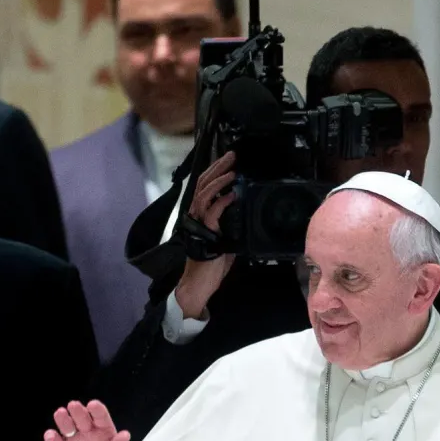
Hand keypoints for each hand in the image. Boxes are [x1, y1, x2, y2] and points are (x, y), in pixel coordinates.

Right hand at [45, 399, 130, 440]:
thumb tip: (125, 435)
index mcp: (104, 431)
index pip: (101, 417)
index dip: (97, 410)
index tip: (93, 405)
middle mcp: (88, 432)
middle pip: (82, 418)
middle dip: (78, 411)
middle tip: (73, 405)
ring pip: (67, 426)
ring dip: (63, 420)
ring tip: (60, 414)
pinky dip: (52, 438)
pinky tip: (51, 436)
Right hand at [176, 152, 237, 318]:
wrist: (199, 285)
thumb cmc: (211, 266)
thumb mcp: (225, 239)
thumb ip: (230, 224)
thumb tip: (243, 212)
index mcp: (201, 215)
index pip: (205, 186)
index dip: (215, 171)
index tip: (229, 160)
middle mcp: (197, 215)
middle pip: (204, 184)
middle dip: (218, 167)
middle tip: (231, 155)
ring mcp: (200, 223)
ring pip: (205, 194)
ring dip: (219, 180)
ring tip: (231, 171)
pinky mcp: (206, 234)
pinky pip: (212, 213)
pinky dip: (222, 202)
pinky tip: (231, 194)